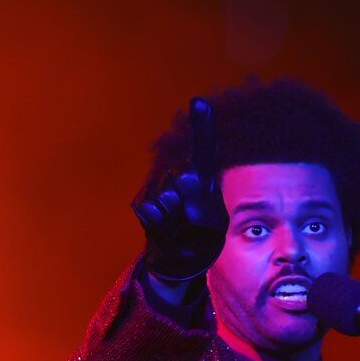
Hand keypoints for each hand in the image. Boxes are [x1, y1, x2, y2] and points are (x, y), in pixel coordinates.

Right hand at [132, 97, 228, 281]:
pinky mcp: (145, 205)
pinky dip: (161, 227)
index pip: (203, 149)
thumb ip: (204, 202)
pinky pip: (151, 212)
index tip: (200, 101)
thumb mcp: (214, 224)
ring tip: (180, 229)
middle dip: (193, 202)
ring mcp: (161, 191)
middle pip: (187, 181)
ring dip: (177, 221)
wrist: (180, 259)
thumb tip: (184, 177)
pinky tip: (166, 232)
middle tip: (193, 219)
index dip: (202, 124)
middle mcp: (180, 178)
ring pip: (169, 200)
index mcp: (203, 179)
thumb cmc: (202, 238)